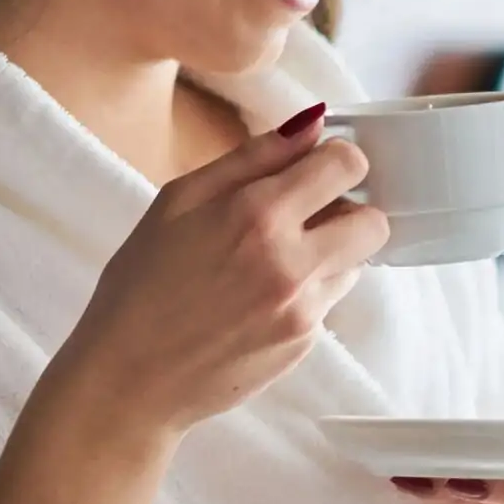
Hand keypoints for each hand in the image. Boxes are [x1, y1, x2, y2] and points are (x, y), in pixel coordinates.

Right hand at [54, 103, 390, 437]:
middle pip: (374, 221)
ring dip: (330, 254)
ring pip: (356, 264)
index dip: (338, 159)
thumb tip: (310, 124)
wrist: (128, 379)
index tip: (317, 168)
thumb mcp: (179, 201)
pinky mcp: (305, 344)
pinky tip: (258, 301)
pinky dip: (308, 293)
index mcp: (257, 215)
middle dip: (349, 211)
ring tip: (271, 263)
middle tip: (307, 217)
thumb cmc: (141, 284)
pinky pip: (329, 302)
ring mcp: (304, 309)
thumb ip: (251, 158)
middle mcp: (292, 263)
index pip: (347, 165)